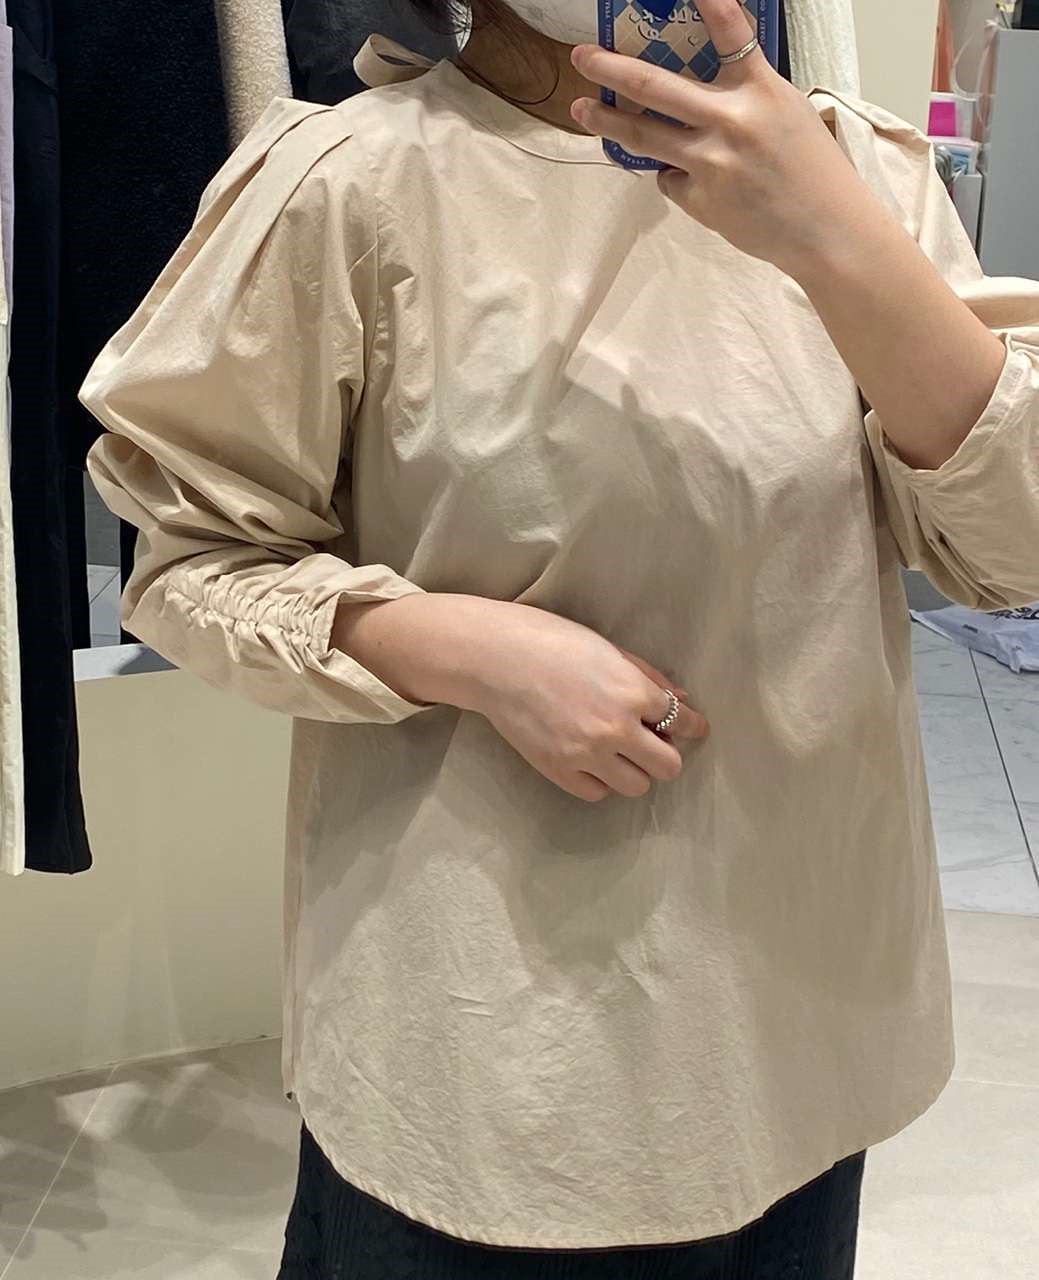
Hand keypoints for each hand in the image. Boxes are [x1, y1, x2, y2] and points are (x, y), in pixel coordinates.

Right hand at [334, 594, 708, 802]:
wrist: (493, 657)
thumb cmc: (550, 639)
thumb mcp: (607, 648)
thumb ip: (646, 676)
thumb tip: (681, 699)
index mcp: (633, 691)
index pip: (683, 722)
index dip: (692, 726)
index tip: (692, 728)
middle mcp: (616, 728)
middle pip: (668, 767)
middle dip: (665, 754)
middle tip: (651, 742)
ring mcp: (586, 753)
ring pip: (636, 786)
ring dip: (634, 770)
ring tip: (619, 752)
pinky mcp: (558, 769)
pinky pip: (596, 793)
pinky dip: (599, 780)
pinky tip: (591, 760)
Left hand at [569, 0, 881, 280]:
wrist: (825, 230)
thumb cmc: (812, 170)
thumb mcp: (788, 113)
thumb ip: (745, 94)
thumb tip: (694, 91)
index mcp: (761, 91)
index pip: (731, 31)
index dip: (707, 2)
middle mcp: (731, 121)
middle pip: (656, 87)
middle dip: (611, 69)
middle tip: (582, 57)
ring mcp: (711, 163)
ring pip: (645, 136)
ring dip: (608, 121)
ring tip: (583, 110)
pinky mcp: (701, 200)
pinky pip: (671, 179)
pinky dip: (676, 175)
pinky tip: (701, 181)